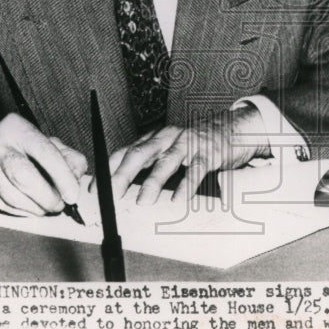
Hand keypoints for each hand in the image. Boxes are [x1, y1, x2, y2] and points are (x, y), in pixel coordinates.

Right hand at [0, 113, 87, 215]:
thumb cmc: (21, 149)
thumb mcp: (46, 143)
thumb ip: (67, 157)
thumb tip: (76, 176)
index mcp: (18, 128)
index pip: (44, 151)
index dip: (61, 175)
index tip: (72, 194)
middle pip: (24, 176)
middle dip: (46, 197)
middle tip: (59, 206)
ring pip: (11, 196)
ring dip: (34, 208)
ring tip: (46, 208)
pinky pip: (1, 206)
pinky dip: (19, 212)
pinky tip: (27, 208)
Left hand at [107, 104, 271, 204]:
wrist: (234, 127)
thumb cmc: (198, 142)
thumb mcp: (169, 148)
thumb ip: (149, 163)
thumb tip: (123, 187)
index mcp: (154, 138)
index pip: (125, 152)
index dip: (107, 170)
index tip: (94, 190)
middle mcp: (167, 137)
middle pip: (139, 154)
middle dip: (122, 175)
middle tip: (110, 196)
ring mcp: (188, 144)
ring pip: (166, 161)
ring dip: (152, 182)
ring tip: (142, 202)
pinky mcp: (208, 153)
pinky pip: (196, 170)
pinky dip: (186, 186)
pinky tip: (178, 200)